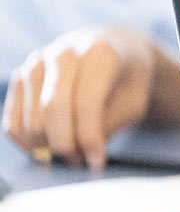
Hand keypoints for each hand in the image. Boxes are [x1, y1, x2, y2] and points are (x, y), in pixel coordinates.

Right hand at [3, 26, 179, 170]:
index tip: (97, 161)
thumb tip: (81, 153)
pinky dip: (28, 144)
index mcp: (98, 51)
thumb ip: (109, 125)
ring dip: (48, 147)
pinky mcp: (19, 78)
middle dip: (66, 144)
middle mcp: (62, 53)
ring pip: (31, 120)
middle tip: (81, 161)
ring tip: (72, 152)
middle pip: (53, 109)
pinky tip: (48, 148)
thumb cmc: (126, 80)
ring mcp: (36, 64)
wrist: (110, 50)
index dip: (90, 137)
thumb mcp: (134, 101)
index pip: (87, 101)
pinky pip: (13, 123)